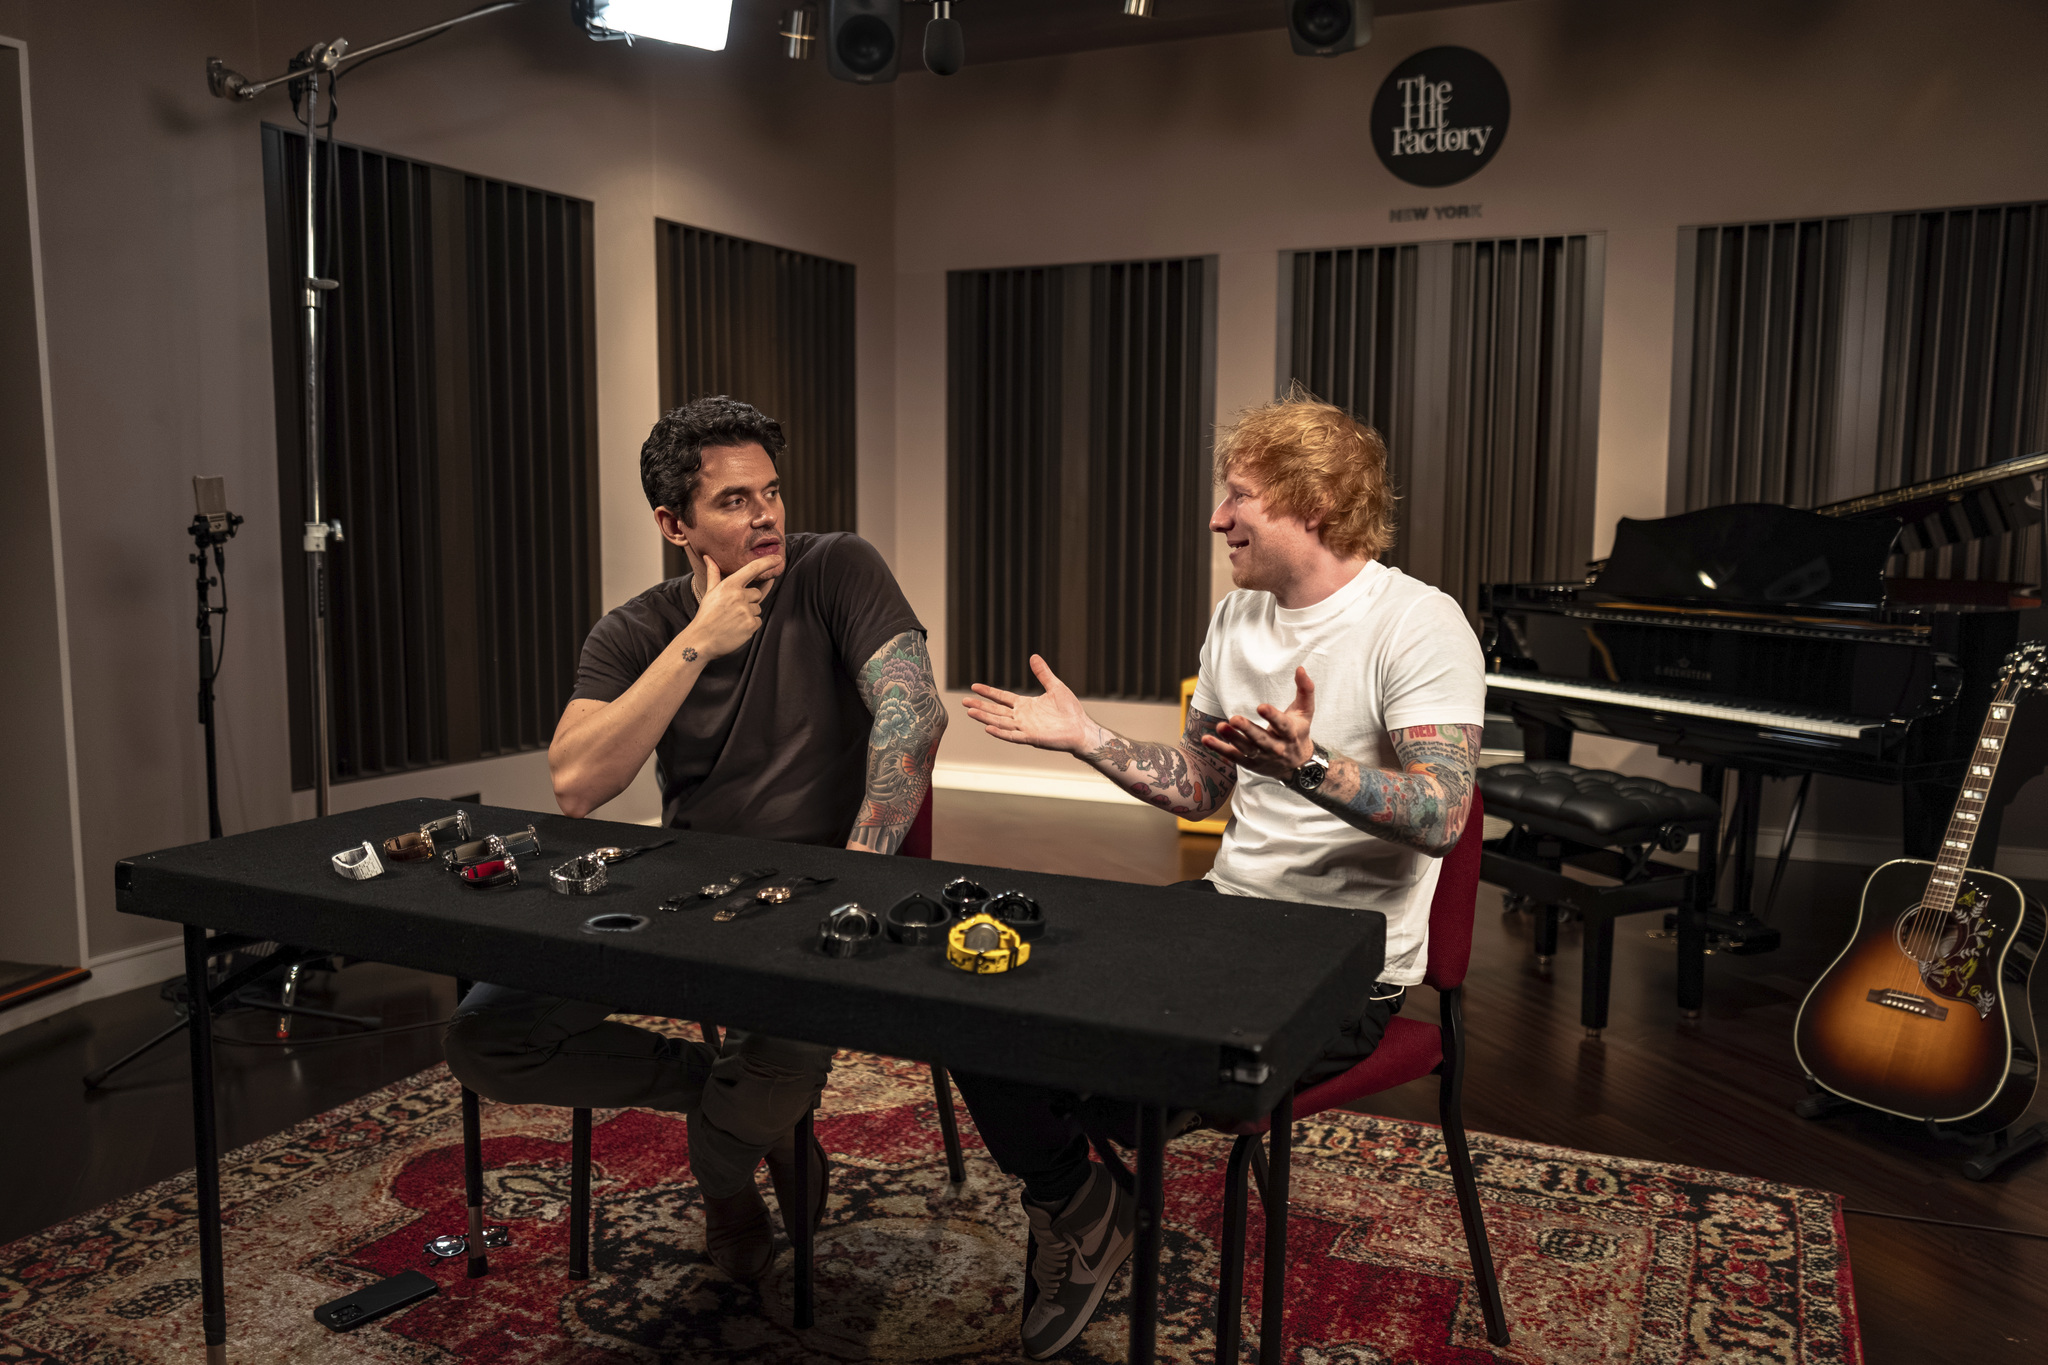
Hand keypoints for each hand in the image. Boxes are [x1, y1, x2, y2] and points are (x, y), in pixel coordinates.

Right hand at [681, 554, 779, 659]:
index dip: (767, 562)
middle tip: (733, 610)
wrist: (701, 640)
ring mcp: (745, 611)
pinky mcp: (750, 625)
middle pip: (757, 594)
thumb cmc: (706, 615)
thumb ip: (714, 574)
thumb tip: (708, 557)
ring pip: (758, 608)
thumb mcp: (710, 592)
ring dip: (749, 614)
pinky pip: (758, 621)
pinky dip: (750, 625)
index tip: (777, 558)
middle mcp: (739, 596)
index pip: (753, 569)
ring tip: (733, 620)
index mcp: (729, 585)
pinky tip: (737, 628)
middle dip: (749, 601)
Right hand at [962, 654, 1094, 754]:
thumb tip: (1034, 656)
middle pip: (996, 710)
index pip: (1002, 697)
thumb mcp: (1055, 686)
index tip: (974, 687)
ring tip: (970, 712)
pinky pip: (1012, 735)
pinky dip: (1000, 732)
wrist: (1081, 728)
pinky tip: (988, 727)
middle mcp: (1022, 717)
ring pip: (1000, 722)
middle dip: (980, 705)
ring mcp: (1025, 728)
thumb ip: (1043, 673)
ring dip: (985, 717)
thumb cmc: (1070, 710)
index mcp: (1025, 705)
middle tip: (964, 701)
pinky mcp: (1031, 738)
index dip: (988, 692)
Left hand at [1202, 666, 1315, 779]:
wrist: (1298, 766)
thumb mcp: (1306, 712)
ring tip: (1220, 726)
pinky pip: (1234, 756)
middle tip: (1234, 719)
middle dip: (1248, 730)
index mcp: (1290, 733)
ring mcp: (1263, 757)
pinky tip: (1206, 740)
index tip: (1261, 707)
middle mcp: (1277, 747)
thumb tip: (1300, 669)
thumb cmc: (1299, 732)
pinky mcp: (1251, 763)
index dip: (1272, 716)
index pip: (1282, 724)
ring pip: (1246, 748)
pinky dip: (1219, 749)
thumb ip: (1305, 690)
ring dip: (1232, 738)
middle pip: (1261, 739)